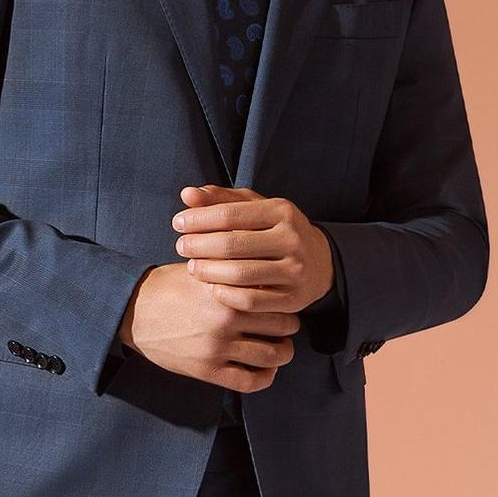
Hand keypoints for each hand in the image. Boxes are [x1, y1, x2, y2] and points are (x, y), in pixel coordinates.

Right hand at [117, 262, 297, 392]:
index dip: (285, 295)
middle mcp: (226, 318)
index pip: (276, 294)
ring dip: (283, 351)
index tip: (285, 297)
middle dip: (289, 323)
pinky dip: (266, 376)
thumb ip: (235, 270)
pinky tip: (267, 368)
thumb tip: (269, 266)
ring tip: (280, 345)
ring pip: (273, 354)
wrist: (132, 310)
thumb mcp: (203, 268)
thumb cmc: (169, 286)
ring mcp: (217, 347)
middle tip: (286, 322)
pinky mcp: (207, 370)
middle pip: (283, 324)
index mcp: (227, 288)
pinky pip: (250, 381)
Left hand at [171, 185, 334, 314]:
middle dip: (198, 246)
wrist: (319, 263)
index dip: (198, 219)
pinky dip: (226, 296)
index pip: (230, 214)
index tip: (178, 223)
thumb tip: (187, 194)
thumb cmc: (276, 231)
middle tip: (181, 247)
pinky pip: (251, 301)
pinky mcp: (293, 299)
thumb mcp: (256, 208)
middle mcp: (293, 239)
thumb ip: (222, 200)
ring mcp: (295, 271)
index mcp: (282, 211)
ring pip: (240, 274)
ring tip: (192, 268)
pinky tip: (213, 288)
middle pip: (232, 244)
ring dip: (208, 272)